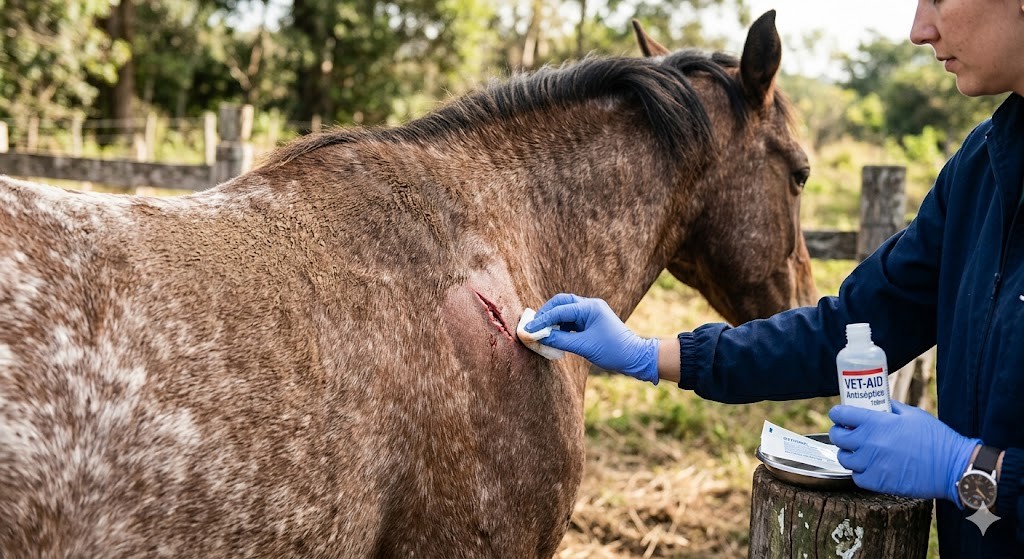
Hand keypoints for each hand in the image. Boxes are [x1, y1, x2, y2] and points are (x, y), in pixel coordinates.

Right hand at [525, 293, 658, 383]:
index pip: (559, 310)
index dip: (542, 320)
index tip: (528, 329)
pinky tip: (554, 336)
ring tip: (542, 332)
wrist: (635, 357)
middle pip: (561, 302)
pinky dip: (561, 326)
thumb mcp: (583, 347)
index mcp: (590, 308)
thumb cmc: (613, 351)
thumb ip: (559, 340)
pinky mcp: (591, 321)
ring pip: (565, 311)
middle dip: (546, 313)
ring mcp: (591, 313)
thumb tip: (540, 336)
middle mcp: (590, 306)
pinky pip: (571, 320)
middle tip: (533, 326)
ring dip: (553, 320)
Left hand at [828, 401, 979, 502]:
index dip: (838, 413)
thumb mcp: (912, 414)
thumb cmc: (935, 438)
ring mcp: (871, 464)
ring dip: (848, 453)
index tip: (840, 415)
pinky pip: (856, 477)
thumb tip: (878, 402)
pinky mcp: (878, 483)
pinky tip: (868, 467)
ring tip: (858, 451)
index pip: (841, 414)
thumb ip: (890, 407)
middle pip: (837, 437)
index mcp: (876, 423)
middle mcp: (869, 443)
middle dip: (839, 433)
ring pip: (843, 458)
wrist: (952, 467)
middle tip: (847, 433)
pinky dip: (859, 472)